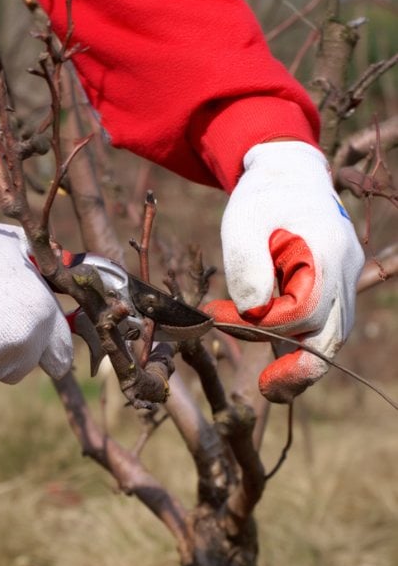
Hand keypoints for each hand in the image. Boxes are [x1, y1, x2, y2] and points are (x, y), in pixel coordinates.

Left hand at [202, 141, 364, 402]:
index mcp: (327, 253)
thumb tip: (254, 312)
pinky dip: (300, 341)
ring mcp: (347, 281)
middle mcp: (346, 272)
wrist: (290, 176)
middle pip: (331, 337)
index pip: (300, 312)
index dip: (258, 324)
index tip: (219, 314)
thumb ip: (247, 264)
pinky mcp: (337, 289)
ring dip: (297, 356)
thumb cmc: (263, 197)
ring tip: (269, 378)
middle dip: (299, 368)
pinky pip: (325, 326)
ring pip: (331, 337)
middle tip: (267, 389)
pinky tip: (271, 345)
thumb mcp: (242, 222)